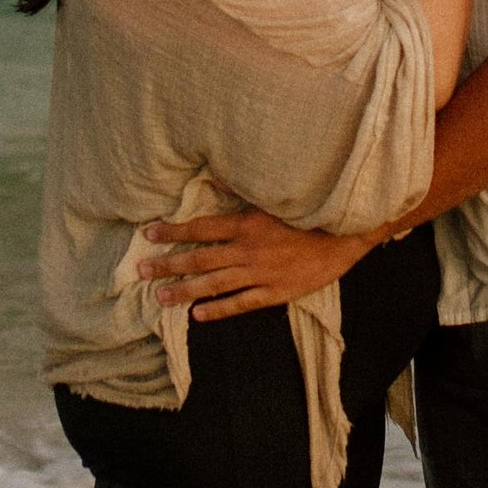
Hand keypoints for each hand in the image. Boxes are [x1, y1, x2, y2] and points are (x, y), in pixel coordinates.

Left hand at [138, 207, 380, 321]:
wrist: (346, 234)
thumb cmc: (311, 210)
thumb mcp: (275, 195)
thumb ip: (242, 187)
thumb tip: (212, 172)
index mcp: (246, 223)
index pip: (200, 228)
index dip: (173, 232)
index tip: (148, 234)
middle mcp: (247, 249)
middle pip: (199, 258)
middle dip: (168, 265)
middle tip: (142, 272)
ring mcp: (260, 273)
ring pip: (214, 284)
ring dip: (184, 290)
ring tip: (160, 298)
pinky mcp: (275, 292)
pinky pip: (240, 303)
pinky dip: (218, 310)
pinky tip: (198, 315)